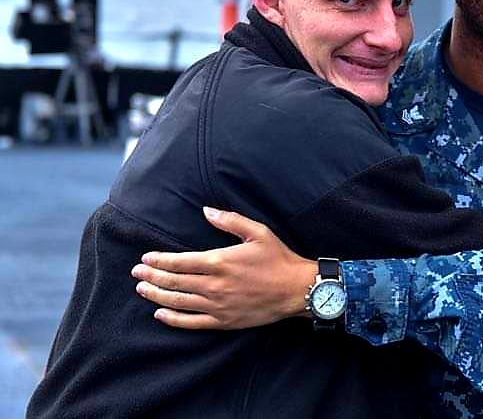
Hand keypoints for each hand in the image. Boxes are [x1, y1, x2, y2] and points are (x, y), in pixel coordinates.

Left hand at [131, 207, 316, 329]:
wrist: (297, 289)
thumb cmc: (279, 258)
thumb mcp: (258, 232)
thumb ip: (230, 220)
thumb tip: (205, 211)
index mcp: (220, 261)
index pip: (179, 261)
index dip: (159, 260)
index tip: (145, 258)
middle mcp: (214, 285)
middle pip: (173, 281)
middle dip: (151, 276)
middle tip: (136, 273)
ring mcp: (218, 305)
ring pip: (178, 301)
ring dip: (156, 295)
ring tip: (142, 289)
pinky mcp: (224, 321)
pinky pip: (192, 322)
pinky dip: (173, 318)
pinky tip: (161, 313)